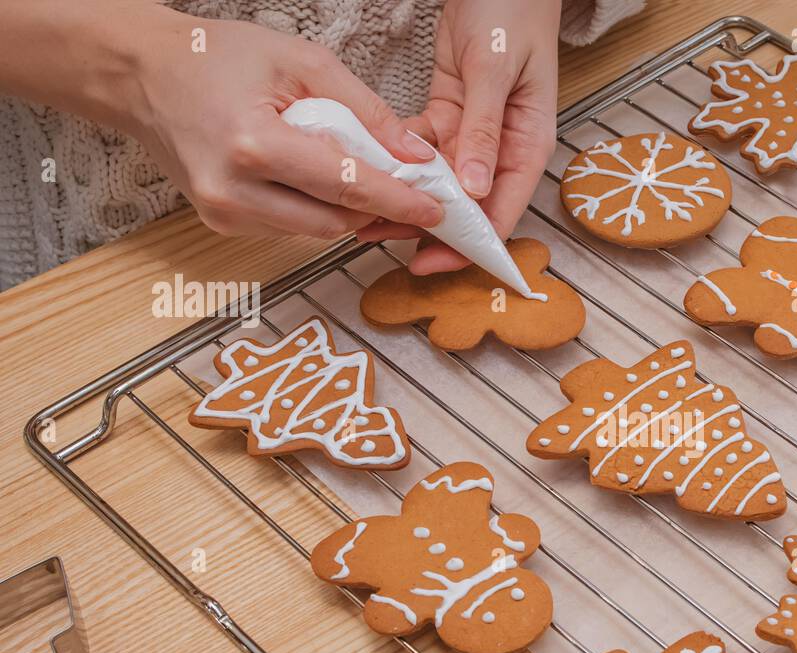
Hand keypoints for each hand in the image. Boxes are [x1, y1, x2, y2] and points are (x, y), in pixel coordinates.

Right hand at [125, 9, 445, 238]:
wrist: (143, 75)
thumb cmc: (215, 58)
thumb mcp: (301, 63)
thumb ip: (366, 110)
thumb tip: (414, 154)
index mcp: (253, 145)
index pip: (347, 186)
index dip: (398, 201)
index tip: (434, 210)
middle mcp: (234, 191)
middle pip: (335, 220)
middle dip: (379, 210)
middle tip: (411, 192)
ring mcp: (224, 213)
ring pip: (315, 231)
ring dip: (349, 211)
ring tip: (367, 179)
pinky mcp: (222, 223)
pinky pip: (289, 227)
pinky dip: (315, 209)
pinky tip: (321, 181)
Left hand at [357, 0, 560, 273]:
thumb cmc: (511, 12)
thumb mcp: (495, 70)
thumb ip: (485, 130)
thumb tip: (474, 189)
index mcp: (528, 144)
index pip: (502, 211)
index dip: (468, 244)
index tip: (432, 263)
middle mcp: (503, 147)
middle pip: (467, 205)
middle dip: (427, 227)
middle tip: (381, 239)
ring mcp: (476, 133)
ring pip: (440, 182)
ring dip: (405, 196)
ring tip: (363, 212)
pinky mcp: (451, 114)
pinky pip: (422, 149)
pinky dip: (398, 160)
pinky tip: (369, 168)